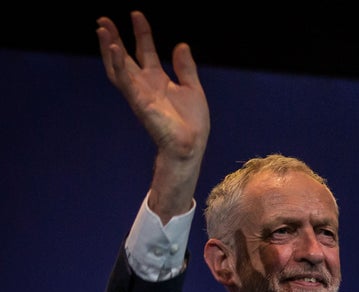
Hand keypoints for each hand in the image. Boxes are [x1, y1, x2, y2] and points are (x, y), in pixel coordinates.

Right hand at [96, 11, 209, 220]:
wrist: (191, 145)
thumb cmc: (192, 123)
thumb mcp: (192, 88)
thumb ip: (185, 67)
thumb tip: (181, 45)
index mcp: (158, 80)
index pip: (146, 51)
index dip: (141, 32)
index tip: (136, 14)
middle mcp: (145, 85)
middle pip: (125, 57)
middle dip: (114, 38)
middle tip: (104, 19)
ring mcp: (140, 93)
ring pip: (118, 67)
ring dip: (109, 49)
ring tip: (103, 30)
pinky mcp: (139, 102)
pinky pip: (125, 82)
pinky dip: (118, 65)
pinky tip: (114, 49)